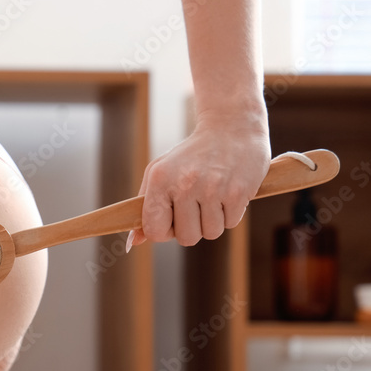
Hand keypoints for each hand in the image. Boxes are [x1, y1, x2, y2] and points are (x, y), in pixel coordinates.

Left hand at [128, 111, 269, 249]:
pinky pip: (231, 224)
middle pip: (186, 238)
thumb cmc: (191, 156)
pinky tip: (227, 192)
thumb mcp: (160, 172)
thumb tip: (132, 242)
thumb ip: (145, 207)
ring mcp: (212, 189)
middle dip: (191, 227)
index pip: (154, 231)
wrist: (231, 128)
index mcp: (160, 179)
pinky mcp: (238, 192)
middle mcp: (185, 184)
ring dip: (212, 221)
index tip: (171, 218)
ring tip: (212, 196)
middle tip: (196, 204)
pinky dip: (230, 213)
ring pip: (210, 233)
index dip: (164, 231)